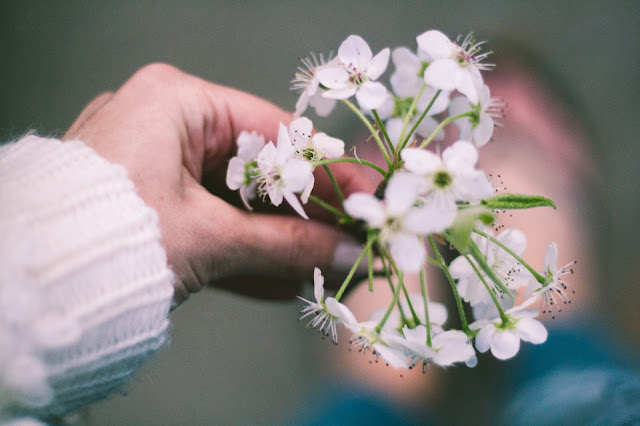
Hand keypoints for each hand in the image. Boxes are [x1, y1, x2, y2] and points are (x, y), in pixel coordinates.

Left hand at [63, 63, 374, 306]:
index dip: (324, 168)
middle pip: (256, 168)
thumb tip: (343, 251)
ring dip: (276, 240)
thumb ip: (284, 245)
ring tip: (321, 266)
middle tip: (346, 235)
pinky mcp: (145, 203)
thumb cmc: (107, 239)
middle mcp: (162, 123)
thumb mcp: (209, 238)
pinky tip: (282, 282)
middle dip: (303, 211)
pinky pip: (205, 222)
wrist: (30, 290)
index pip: (273, 132)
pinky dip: (240, 253)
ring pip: (232, 200)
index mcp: (175, 102)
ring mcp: (151, 164)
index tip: (365, 194)